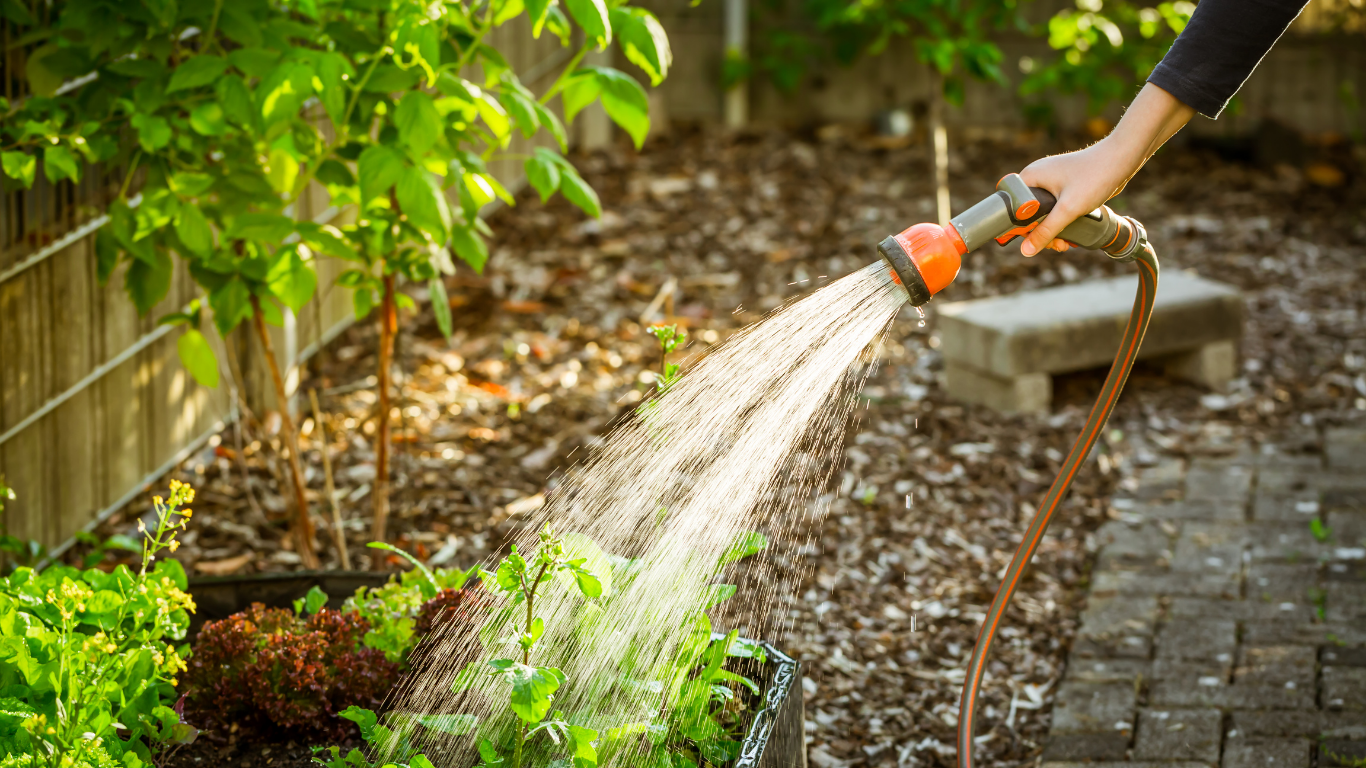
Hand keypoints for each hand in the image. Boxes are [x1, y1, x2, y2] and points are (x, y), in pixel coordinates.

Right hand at [1016, 83, 1195, 256]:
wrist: (1122, 158)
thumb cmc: (1095, 176)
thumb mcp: (1068, 210)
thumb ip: (1046, 231)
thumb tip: (1025, 251)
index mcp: (1030, 177)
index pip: (1011, 207)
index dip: (1019, 227)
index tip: (1033, 239)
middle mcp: (1038, 178)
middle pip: (1028, 213)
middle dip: (1040, 233)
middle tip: (1055, 245)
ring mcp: (1052, 182)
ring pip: (1044, 214)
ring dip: (1053, 230)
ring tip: (1066, 242)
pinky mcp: (1066, 186)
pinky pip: (1057, 209)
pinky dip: (1062, 222)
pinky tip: (1072, 232)